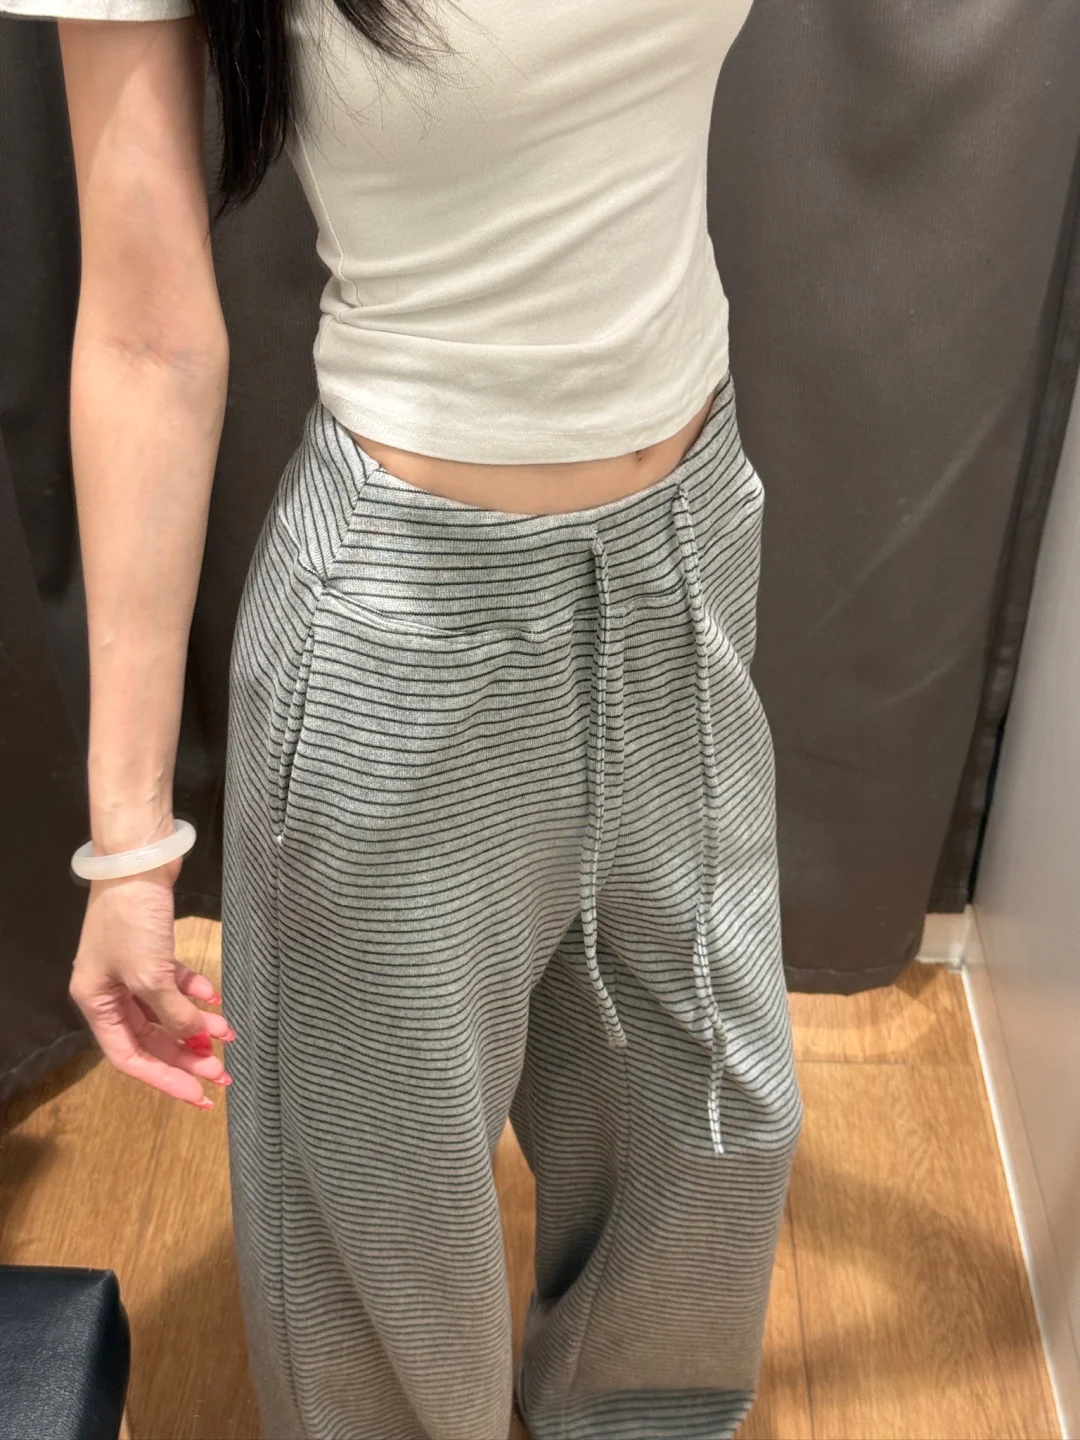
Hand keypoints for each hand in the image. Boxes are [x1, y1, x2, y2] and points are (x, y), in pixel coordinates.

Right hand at [69, 850, 234, 1109]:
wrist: (138, 861)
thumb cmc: (132, 920)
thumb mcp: (151, 975)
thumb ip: (174, 1013)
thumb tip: (196, 1040)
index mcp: (96, 1003)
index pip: (130, 1057)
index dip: (164, 1079)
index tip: (197, 1096)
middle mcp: (110, 992)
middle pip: (151, 1038)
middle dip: (186, 1056)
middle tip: (222, 1074)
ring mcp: (131, 970)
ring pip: (166, 1012)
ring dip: (196, 1025)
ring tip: (229, 1036)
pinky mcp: (150, 950)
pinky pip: (174, 984)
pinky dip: (195, 992)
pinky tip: (216, 999)